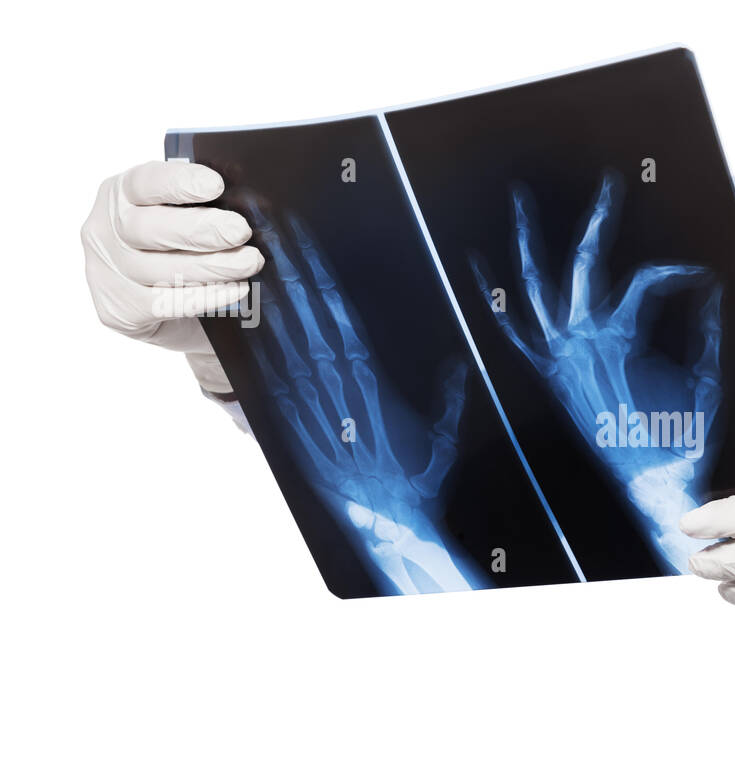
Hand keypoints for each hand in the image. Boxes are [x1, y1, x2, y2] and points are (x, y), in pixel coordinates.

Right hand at [81, 161, 262, 393]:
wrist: (178, 313)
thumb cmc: (186, 252)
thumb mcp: (188, 218)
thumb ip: (204, 205)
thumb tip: (249, 200)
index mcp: (120, 195)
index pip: (143, 182)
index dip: (179, 182)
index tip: (216, 185)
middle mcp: (105, 231)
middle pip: (147, 228)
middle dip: (199, 229)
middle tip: (240, 231)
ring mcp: (108, 273)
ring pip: (159, 269)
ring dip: (211, 265)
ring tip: (249, 262)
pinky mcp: (120, 311)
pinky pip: (166, 304)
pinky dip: (206, 297)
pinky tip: (235, 290)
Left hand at [246, 201, 483, 595]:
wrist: (391, 523)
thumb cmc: (419, 482)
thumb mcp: (443, 435)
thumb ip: (449, 396)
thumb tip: (460, 367)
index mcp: (372, 380)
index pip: (340, 315)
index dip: (319, 275)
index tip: (303, 241)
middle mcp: (340, 387)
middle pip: (308, 315)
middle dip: (290, 268)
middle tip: (268, 227)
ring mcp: (314, 407)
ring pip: (286, 340)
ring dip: (270, 297)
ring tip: (253, 258)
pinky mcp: (298, 428)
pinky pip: (273, 379)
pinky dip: (261, 348)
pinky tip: (247, 317)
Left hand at [470, 171, 722, 571]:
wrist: (653, 484)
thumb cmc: (680, 438)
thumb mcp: (706, 381)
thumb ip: (706, 330)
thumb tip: (710, 289)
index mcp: (624, 338)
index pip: (650, 280)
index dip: (678, 274)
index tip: (698, 280)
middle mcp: (584, 342)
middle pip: (587, 264)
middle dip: (599, 220)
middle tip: (609, 186)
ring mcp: (560, 358)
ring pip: (536, 288)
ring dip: (527, 242)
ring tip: (521, 202)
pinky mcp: (549, 378)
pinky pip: (515, 334)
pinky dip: (497, 301)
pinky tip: (482, 270)